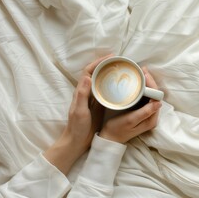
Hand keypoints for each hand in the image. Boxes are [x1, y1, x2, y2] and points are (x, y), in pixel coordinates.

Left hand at [44, 54, 112, 174]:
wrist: (77, 141)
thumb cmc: (77, 126)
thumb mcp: (79, 110)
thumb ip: (82, 94)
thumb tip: (87, 76)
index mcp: (81, 91)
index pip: (88, 71)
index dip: (98, 62)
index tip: (110, 57)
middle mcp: (87, 92)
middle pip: (95, 73)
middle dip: (105, 65)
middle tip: (119, 61)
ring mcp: (93, 98)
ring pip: (101, 81)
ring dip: (109, 73)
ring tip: (121, 69)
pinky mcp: (98, 105)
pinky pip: (105, 90)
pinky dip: (112, 84)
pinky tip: (120, 85)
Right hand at [99, 67, 161, 143]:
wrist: (109, 138)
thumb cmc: (117, 130)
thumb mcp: (131, 120)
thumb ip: (145, 112)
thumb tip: (159, 103)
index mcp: (152, 119)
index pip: (156, 97)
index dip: (152, 85)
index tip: (144, 75)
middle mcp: (151, 116)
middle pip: (154, 95)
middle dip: (149, 81)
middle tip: (142, 70)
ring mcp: (146, 113)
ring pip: (150, 95)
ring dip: (146, 84)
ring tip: (140, 73)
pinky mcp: (140, 111)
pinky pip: (144, 97)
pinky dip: (142, 88)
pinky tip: (137, 82)